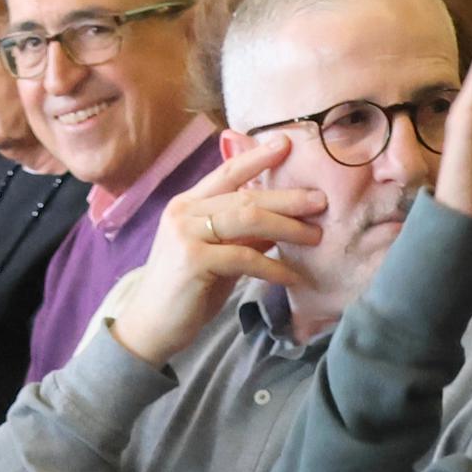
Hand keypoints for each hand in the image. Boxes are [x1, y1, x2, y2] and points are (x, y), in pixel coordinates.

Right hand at [104, 134, 326, 365]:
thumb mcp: (216, 255)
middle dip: (288, 198)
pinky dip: (273, 267)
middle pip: (245, 196)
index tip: (287, 144)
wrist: (150, 327)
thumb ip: (241, 235)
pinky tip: (292, 275)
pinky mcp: (193, 260)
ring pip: (248, 220)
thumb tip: (282, 222)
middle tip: (321, 201)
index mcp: (187, 205)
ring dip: (287, 227)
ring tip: (315, 235)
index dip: (257, 157)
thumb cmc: (185, 291)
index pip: (226, 172)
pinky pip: (245, 258)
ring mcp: (185, 234)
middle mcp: (183, 213)